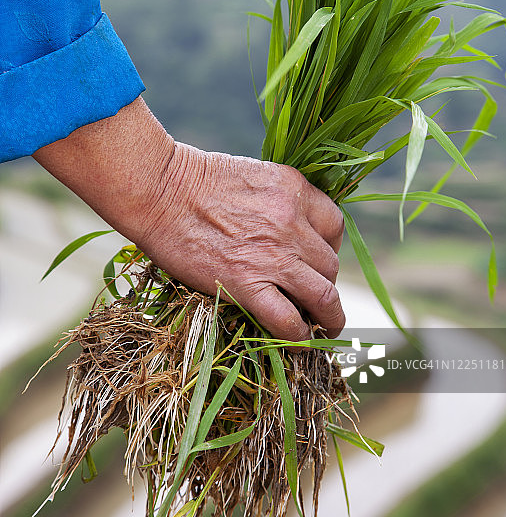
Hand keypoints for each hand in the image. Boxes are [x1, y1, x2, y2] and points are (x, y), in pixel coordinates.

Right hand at [34, 97, 344, 340]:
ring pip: (323, 296)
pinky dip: (299, 337)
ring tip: (324, 328)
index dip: (330, 248)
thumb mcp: (252, 175)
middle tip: (313, 296)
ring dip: (328, 316)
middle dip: (325, 283)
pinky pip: (288, 321)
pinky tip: (297, 342)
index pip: (335, 226)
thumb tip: (287, 232)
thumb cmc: (193, 179)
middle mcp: (292, 222)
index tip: (317, 260)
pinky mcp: (247, 284)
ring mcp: (273, 255)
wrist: (159, 190)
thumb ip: (278, 201)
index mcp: (294, 189)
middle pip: (330, 264)